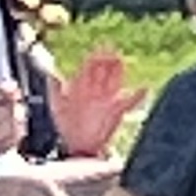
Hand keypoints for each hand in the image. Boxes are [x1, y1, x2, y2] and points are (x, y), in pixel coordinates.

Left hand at [49, 44, 143, 161]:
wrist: (78, 146)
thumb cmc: (67, 128)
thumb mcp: (58, 108)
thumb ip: (55, 91)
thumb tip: (51, 75)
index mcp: (82, 88)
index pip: (89, 68)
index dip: (94, 57)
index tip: (98, 49)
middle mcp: (96, 92)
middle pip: (104, 71)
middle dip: (107, 59)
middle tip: (112, 49)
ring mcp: (107, 100)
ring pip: (115, 81)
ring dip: (119, 71)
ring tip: (122, 60)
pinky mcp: (116, 112)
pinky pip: (130, 102)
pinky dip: (138, 96)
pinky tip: (144, 88)